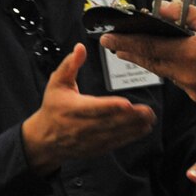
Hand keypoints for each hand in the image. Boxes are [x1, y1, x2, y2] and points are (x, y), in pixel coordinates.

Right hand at [20, 44, 155, 173]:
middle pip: (109, 122)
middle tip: (148, 111)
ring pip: (114, 134)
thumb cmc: (53, 107)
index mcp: (72, 109)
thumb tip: (80, 48)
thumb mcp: (56, 83)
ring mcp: (89, 139)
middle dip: (130, 118)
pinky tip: (142, 129)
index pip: (94, 108)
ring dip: (134, 127)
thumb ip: (69, 65)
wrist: (45, 139)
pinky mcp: (96, 148)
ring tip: (149, 119)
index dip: (111, 106)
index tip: (127, 104)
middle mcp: (81, 126)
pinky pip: (115, 143)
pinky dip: (129, 137)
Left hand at [103, 4, 195, 106]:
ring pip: (171, 74)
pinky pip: (186, 84)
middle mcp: (188, 76)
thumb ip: (186, 15)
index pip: (148, 47)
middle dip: (133, 54)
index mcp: (189, 54)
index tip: (107, 39)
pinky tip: (189, 63)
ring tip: (149, 50)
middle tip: (114, 46)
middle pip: (153, 64)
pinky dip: (183, 72)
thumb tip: (160, 9)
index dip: (125, 43)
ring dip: (161, 62)